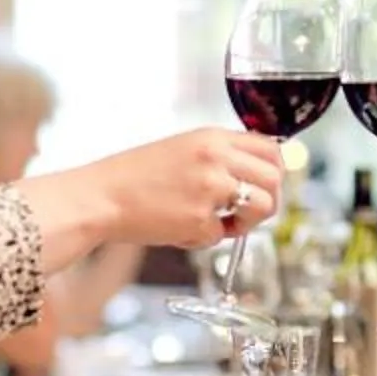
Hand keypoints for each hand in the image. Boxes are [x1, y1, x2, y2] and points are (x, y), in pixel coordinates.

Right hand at [25, 126, 282, 258]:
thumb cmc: (134, 177)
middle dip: (268, 201)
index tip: (265, 184)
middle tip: (247, 214)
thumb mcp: (183, 149)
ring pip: (262, 207)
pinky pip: (223, 235)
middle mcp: (217, 158)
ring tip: (221, 224)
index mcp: (212, 137)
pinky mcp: (200, 219)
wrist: (101, 197)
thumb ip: (219, 156)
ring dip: (248, 222)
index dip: (275, 170)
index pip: (270, 147)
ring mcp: (211, 189)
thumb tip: (254, 174)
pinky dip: (207, 238)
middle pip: (274, 178)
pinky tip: (182, 229)